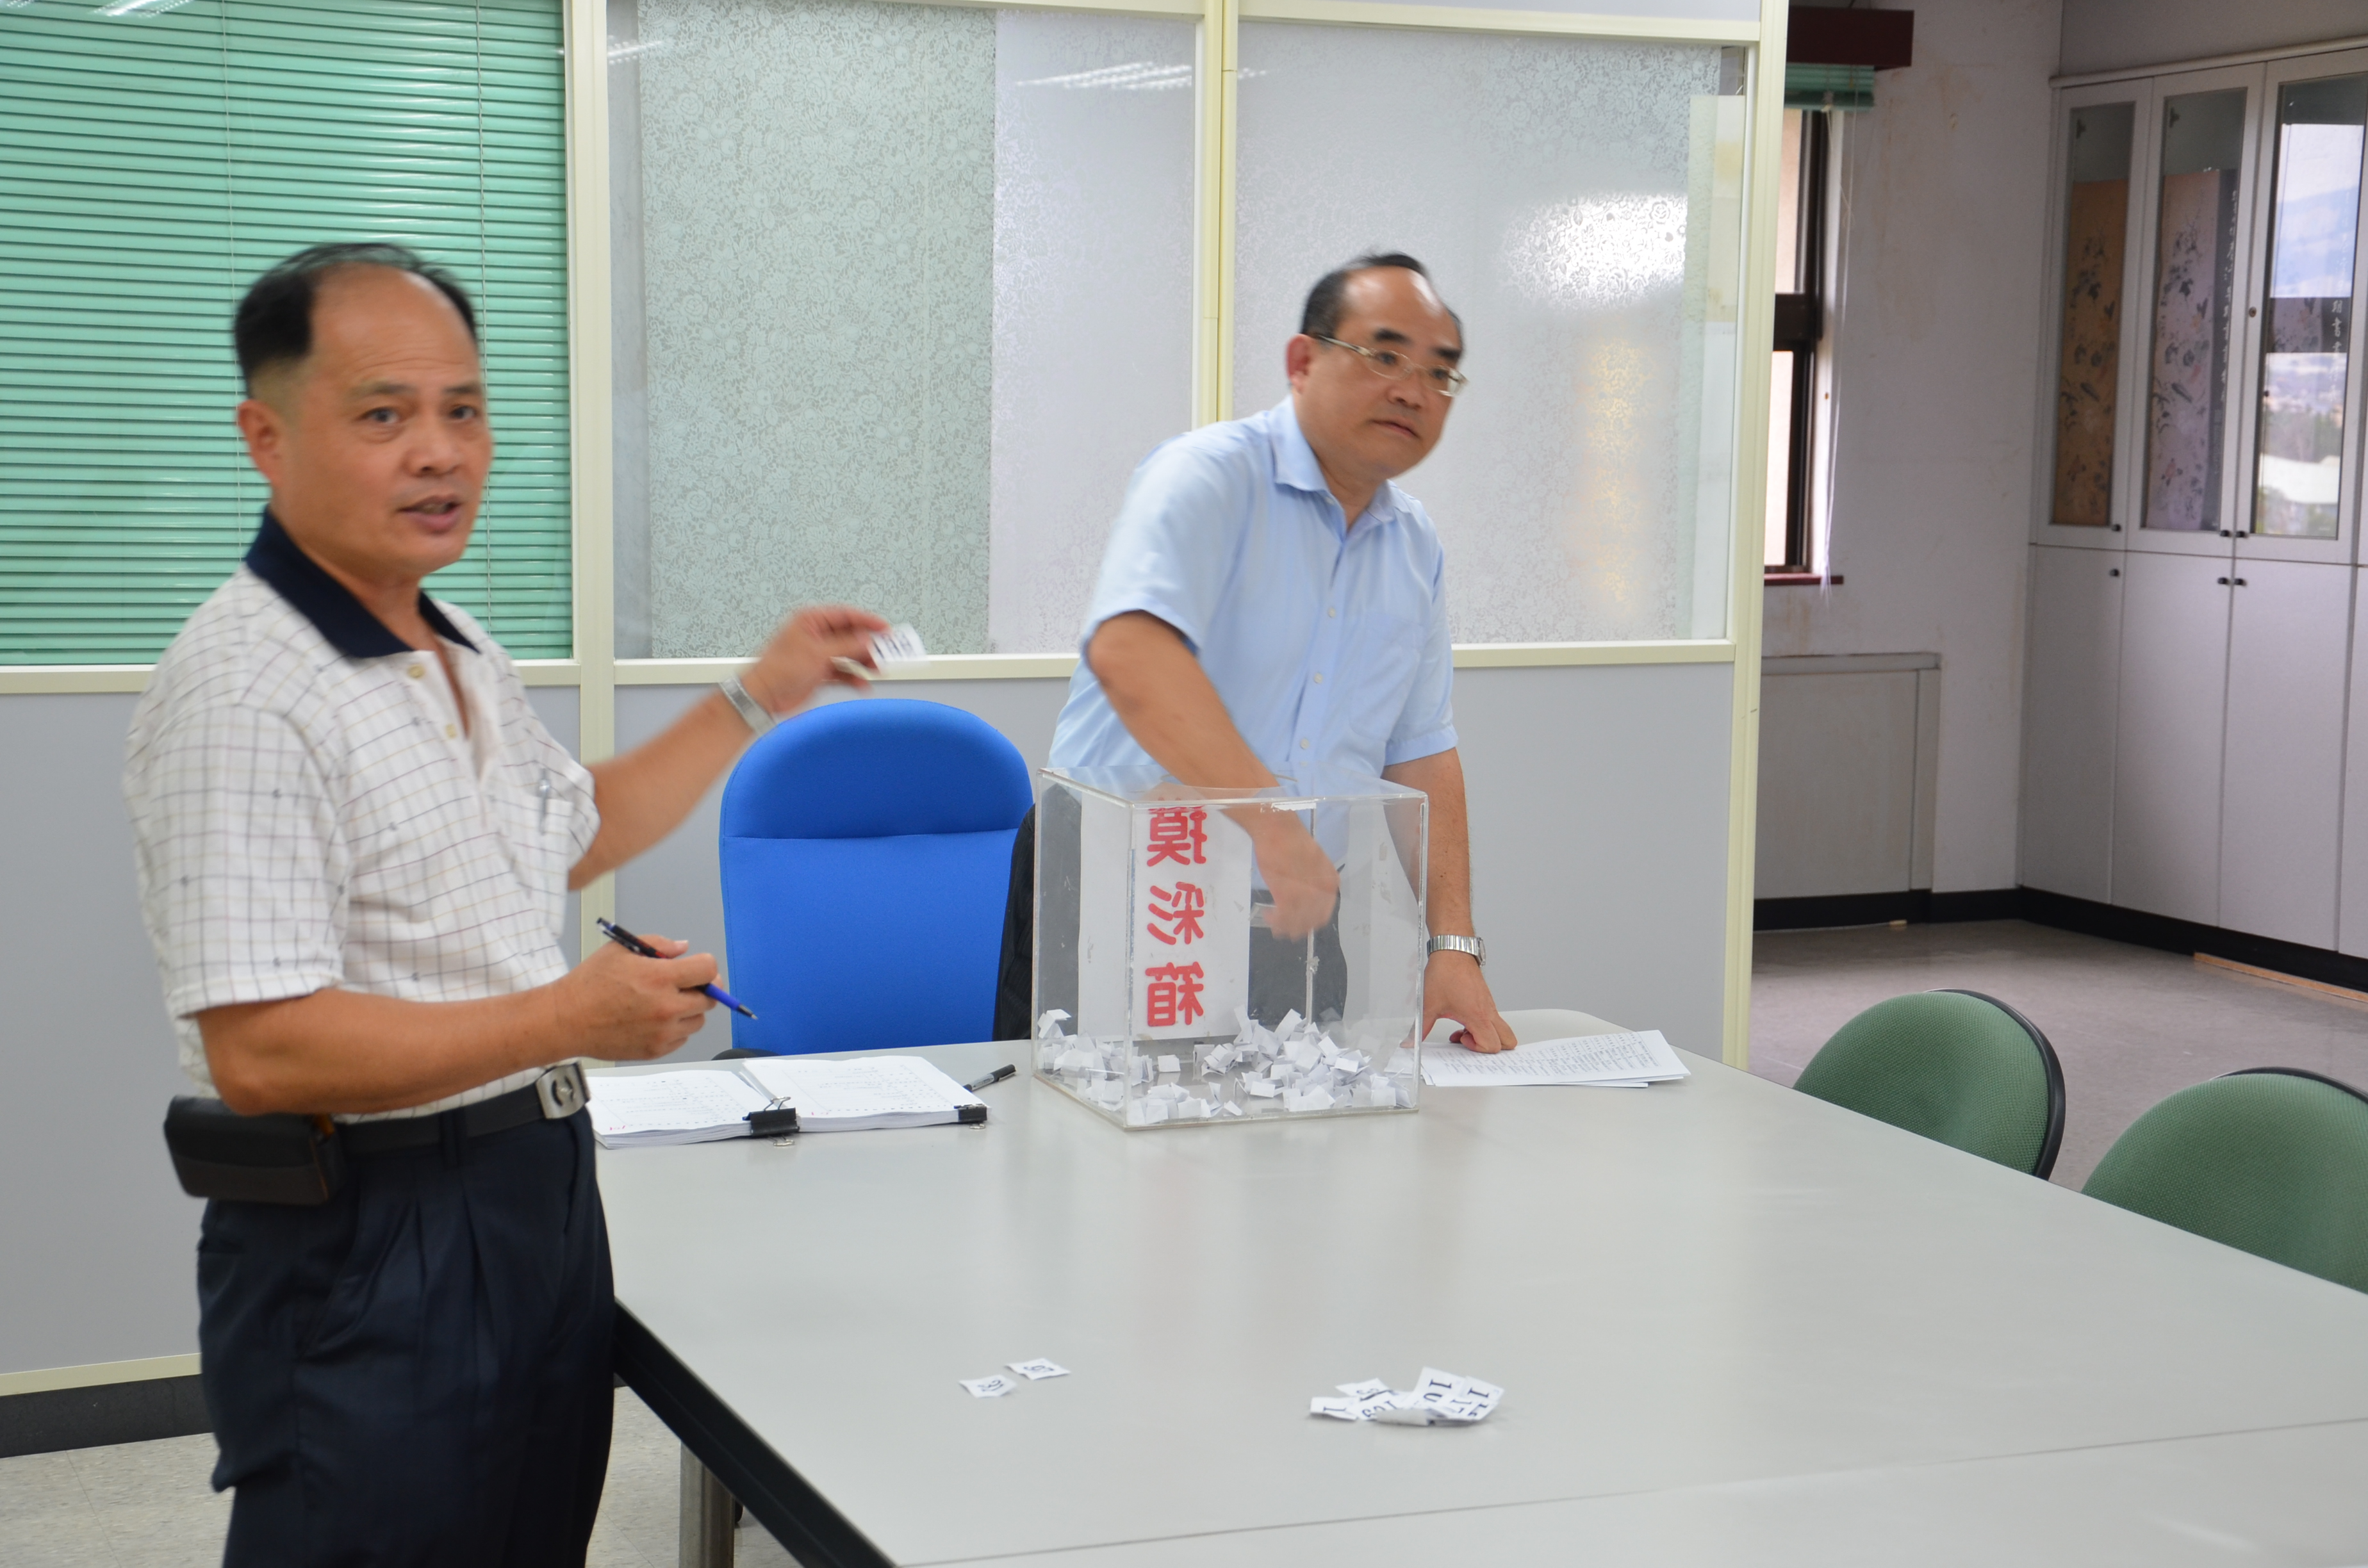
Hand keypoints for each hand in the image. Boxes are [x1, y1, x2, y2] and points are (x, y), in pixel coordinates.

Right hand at [556, 934, 717, 1060]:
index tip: (697, 967)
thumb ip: (658, 944)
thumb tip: (683, 949)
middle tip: (683, 985)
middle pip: (709, 999)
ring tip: (664, 1003)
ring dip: (689, 1010)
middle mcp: (667, 1007)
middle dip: (700, 988)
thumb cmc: (590, 983)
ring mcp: (663, 1032)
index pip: (707, 970)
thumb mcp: (621, 950)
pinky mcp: (656, 1050)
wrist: (566, 1020)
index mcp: (660, 978)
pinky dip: (675, 1028)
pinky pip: (681, 1038)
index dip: (705, 966)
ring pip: (698, 1020)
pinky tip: (654, 1020)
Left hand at [740, 604, 889, 716]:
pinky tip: (862, 684)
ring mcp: (818, 654)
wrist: (764, 696)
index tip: (885, 629)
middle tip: (884, 652)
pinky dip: (853, 677)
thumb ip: (847, 645)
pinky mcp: (819, 671)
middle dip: (867, 645)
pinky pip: (842, 671)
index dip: (867, 621)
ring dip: (862, 662)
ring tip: (876, 670)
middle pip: (850, 635)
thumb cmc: (779, 670)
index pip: (846, 615)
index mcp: (810, 620)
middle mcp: (815, 635)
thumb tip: (868, 639)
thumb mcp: (818, 653)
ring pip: (848, 654)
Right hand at [1244, 811, 1338, 939]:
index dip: (1311, 921)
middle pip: (1312, 921)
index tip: (1299, 923)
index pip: (1324, 912)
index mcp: (1330, 881)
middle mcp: (1322, 890)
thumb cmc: (1292, 841)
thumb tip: (1308, 895)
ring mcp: (1305, 893)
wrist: (1277, 828)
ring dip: (1285, 926)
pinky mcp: (1287, 893)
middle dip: (1298, 928)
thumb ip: (1313, 880)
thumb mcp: (1313, 862)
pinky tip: (1269, 916)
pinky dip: (1276, 921)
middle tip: (1285, 928)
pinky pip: (1284, 916)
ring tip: (1274, 924)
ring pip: (1298, 921)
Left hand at [1425, 951, 1513, 1053]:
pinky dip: (1481, 1025)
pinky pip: (1492, 1019)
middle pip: (1508, 1040)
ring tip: (1462, 1030)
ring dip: (1484, 1035)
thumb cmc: (1445, 973)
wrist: (1453, 951)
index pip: (1492, 1045)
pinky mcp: (1486, 999)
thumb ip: (1420, 1027)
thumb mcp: (1429, 1005)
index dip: (1477, 1049)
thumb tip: (1411, 1041)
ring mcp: (1489, 1005)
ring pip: (1500, 1030)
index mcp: (1478, 1016)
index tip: (1461, 1040)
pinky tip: (1462, 1019)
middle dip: (1490, 1047)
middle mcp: (1488, 1012)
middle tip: (1469, 1041)